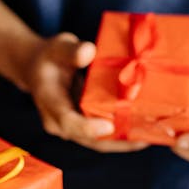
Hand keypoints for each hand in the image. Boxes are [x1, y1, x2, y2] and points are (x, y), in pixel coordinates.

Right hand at [22, 33, 148, 152]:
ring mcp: (71, 128)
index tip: (109, 125)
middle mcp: (59, 122)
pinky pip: (103, 136)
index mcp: (49, 101)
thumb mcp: (57, 46)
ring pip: (98, 142)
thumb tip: (89, 52)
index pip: (67, 120)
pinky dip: (122, 135)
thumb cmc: (49, 56)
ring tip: (150, 136)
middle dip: (117, 141)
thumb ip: (71, 50)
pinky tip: (143, 131)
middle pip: (88, 139)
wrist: (38, 69)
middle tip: (145, 137)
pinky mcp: (83, 127)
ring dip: (123, 142)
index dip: (87, 127)